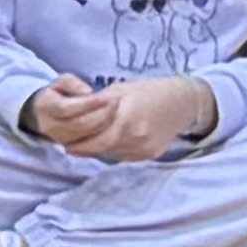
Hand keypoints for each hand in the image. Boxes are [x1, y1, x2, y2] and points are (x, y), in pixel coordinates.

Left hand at [23, 73, 212, 162]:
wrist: (184, 103)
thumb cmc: (149, 91)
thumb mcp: (120, 91)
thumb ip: (99, 104)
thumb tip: (75, 112)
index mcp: (124, 116)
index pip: (91, 133)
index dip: (75, 138)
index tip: (62, 139)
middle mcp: (134, 135)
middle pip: (98, 147)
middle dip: (82, 147)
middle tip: (68, 146)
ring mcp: (143, 148)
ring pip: (110, 153)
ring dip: (96, 150)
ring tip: (84, 144)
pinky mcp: (149, 155)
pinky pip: (124, 156)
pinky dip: (113, 151)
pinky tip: (108, 143)